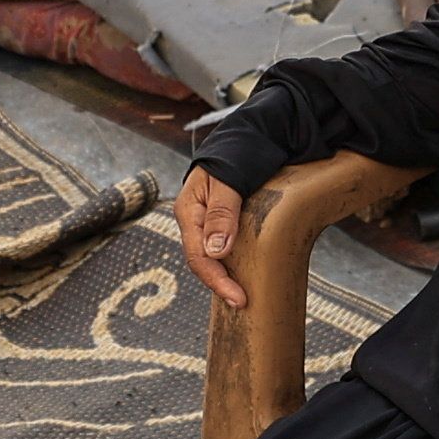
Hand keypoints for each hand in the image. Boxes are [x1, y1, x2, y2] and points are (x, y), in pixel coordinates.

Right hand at [177, 167, 246, 313]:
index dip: (217, 281)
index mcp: (189, 211)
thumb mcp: (228, 180)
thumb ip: (222, 213)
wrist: (249, 135)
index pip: (198, 257)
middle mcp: (195, 220)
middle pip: (203, 261)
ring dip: (225, 277)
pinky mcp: (223, 221)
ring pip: (212, 257)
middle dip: (220, 284)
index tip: (238, 298)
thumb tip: (216, 252)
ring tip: (244, 296)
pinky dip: (232, 264)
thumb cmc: (238, 153)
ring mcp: (208, 221)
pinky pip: (223, 248)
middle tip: (243, 303)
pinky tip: (244, 274)